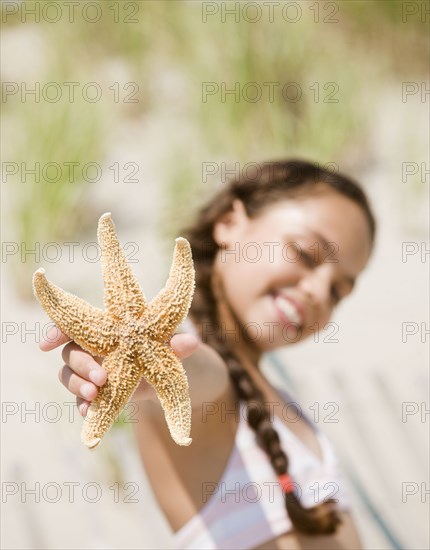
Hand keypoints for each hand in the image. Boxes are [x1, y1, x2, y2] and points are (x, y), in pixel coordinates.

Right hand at [40, 326, 198, 416]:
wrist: (175, 375)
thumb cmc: (170, 350)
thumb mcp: (176, 346)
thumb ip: (179, 344)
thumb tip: (189, 342)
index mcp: (109, 330)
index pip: (75, 325)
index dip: (57, 332)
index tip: (46, 345)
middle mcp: (97, 349)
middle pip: (71, 354)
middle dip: (81, 365)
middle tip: (101, 377)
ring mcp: (96, 373)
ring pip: (70, 377)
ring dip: (78, 387)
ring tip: (94, 395)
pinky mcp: (101, 394)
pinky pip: (82, 401)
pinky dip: (83, 407)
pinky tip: (88, 414)